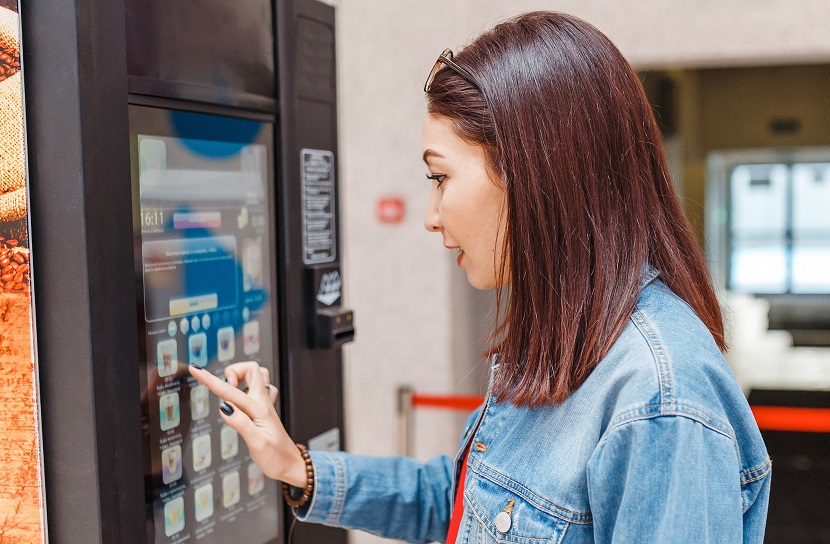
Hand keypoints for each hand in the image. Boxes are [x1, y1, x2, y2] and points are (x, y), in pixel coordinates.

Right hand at [188, 362, 306, 487]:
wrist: (291, 464)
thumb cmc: (276, 458)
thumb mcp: (257, 444)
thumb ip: (241, 423)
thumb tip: (224, 407)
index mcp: (259, 409)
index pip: (230, 391)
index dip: (210, 379)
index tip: (196, 370)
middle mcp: (263, 403)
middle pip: (251, 369)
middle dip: (233, 371)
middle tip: (224, 388)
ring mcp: (266, 405)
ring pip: (258, 376)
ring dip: (242, 376)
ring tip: (232, 392)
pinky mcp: (265, 410)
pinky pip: (260, 388)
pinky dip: (249, 386)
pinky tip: (242, 398)